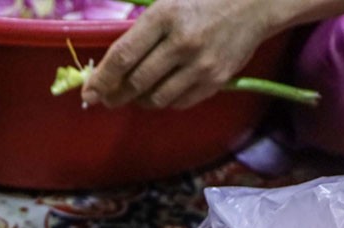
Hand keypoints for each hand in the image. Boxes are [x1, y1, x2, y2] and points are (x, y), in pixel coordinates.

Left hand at [81, 0, 274, 109]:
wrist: (254, 4)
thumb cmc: (203, 0)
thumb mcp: (168, 3)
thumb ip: (141, 31)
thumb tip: (110, 66)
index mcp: (164, 16)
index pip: (123, 56)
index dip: (101, 79)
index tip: (89, 93)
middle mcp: (182, 42)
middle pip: (136, 82)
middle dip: (116, 95)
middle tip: (107, 98)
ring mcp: (201, 65)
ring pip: (156, 98)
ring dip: (140, 100)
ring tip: (136, 94)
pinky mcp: (216, 80)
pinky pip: (179, 103)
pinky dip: (165, 101)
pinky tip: (161, 92)